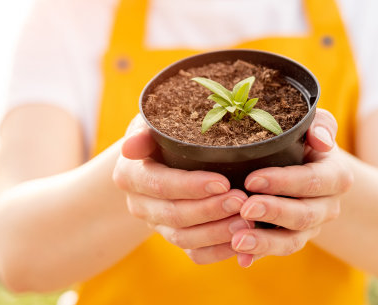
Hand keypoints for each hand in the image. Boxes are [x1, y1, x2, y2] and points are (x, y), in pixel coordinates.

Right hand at [112, 115, 253, 264]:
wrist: (159, 153)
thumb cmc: (162, 131)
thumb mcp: (152, 123)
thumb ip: (143, 132)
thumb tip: (130, 147)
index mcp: (131, 175)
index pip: (160, 185)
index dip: (190, 186)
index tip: (222, 182)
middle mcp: (139, 204)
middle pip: (174, 215)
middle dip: (210, 210)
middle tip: (242, 201)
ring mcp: (157, 225)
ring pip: (184, 239)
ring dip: (217, 233)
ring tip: (247, 222)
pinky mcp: (175, 237)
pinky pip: (195, 254)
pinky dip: (219, 251)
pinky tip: (242, 242)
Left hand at [230, 108, 352, 266]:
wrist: (306, 165)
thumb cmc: (304, 139)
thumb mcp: (314, 125)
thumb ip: (321, 125)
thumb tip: (322, 140)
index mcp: (335, 177)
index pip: (313, 181)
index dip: (284, 182)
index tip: (252, 179)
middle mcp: (327, 207)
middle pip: (304, 215)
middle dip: (274, 212)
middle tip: (244, 207)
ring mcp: (311, 227)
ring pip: (292, 241)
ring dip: (264, 243)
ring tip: (237, 240)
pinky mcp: (292, 239)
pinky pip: (277, 251)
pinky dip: (258, 256)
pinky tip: (240, 258)